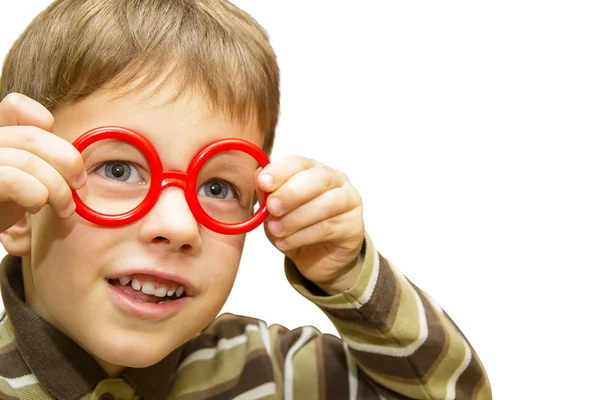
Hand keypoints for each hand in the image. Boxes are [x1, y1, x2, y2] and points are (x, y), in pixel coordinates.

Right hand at [0, 93, 85, 233]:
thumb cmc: (9, 204)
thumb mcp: (31, 173)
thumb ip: (45, 154)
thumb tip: (75, 158)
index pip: (16, 105)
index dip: (44, 122)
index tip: (60, 149)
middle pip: (33, 136)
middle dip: (67, 162)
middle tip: (79, 184)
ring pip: (28, 161)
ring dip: (58, 189)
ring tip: (64, 206)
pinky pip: (13, 180)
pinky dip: (36, 195)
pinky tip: (35, 205)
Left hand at [257, 156, 364, 293]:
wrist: (316, 259)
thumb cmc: (296, 228)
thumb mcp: (274, 212)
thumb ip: (267, 194)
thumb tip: (258, 177)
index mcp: (312, 170)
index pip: (299, 163)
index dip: (281, 171)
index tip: (263, 182)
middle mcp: (335, 180)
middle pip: (318, 178)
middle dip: (292, 192)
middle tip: (272, 207)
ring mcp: (349, 201)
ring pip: (327, 203)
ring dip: (297, 218)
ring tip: (276, 231)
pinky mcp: (355, 225)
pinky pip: (330, 227)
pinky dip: (304, 236)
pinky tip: (286, 243)